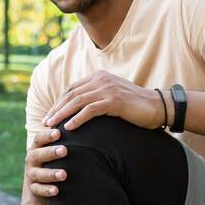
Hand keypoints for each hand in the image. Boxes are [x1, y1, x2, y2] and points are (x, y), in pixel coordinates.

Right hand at [25, 126, 68, 197]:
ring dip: (50, 173)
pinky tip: (56, 190)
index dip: (47, 135)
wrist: (44, 184)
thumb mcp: (57, 150)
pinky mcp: (33, 189)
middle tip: (65, 150)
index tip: (59, 133)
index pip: (39, 138)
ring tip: (64, 174)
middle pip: (37, 154)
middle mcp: (32, 159)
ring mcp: (32, 174)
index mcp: (37, 147)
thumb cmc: (56, 161)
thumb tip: (85, 121)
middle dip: (51, 152)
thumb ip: (66, 139)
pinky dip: (46, 190)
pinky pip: (38, 190)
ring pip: (38, 174)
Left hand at [43, 71, 165, 131]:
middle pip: (71, 94)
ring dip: (61, 114)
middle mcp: (101, 79)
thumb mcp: (113, 96)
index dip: (59, 102)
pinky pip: (90, 110)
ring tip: (51, 126)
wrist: (158, 106)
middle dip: (56, 109)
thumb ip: (98, 97)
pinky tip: (69, 127)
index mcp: (99, 77)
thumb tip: (80, 109)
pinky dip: (77, 119)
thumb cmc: (136, 106)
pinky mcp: (114, 101)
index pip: (72, 88)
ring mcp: (108, 89)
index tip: (50, 114)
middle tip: (45, 122)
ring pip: (77, 101)